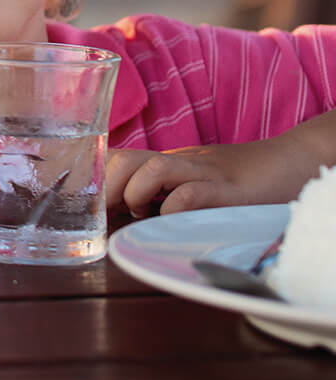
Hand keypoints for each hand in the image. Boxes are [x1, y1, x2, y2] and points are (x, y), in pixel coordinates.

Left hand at [106, 139, 319, 219]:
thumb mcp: (196, 181)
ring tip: (139, 214)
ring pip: (154, 167)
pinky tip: (171, 221)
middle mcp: (182, 162)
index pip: (119, 158)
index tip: (84, 205)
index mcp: (170, 162)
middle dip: (107, 185)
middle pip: (127, 158)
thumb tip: (121, 220)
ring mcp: (205, 173)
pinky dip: (174, 208)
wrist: (294, 160)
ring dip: (135, 192)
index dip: (96, 178)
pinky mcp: (229, 190)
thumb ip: (164, 195)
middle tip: (107, 213)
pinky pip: (192, 193)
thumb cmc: (241, 180)